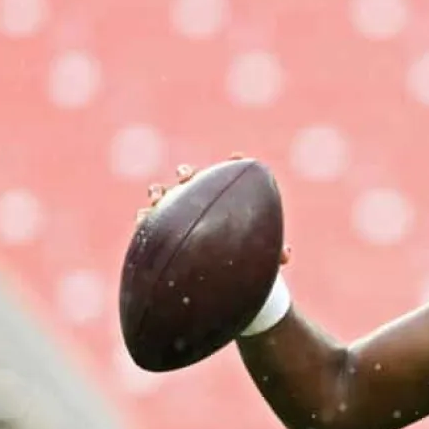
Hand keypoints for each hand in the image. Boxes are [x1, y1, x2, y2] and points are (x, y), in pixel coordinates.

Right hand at [136, 154, 291, 264]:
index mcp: (224, 198)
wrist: (219, 270)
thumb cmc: (244, 254)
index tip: (237, 158)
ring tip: (157, 196)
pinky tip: (142, 218)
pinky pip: (149, 221)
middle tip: (186, 176)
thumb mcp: (259, 253)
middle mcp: (199, 199)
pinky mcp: (160, 229)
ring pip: (165, 195)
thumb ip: (272, 251)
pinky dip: (145, 217)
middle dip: (187, 174)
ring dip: (160, 192)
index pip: (229, 174)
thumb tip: (286, 255)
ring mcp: (177, 211)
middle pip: (191, 179)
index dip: (234, 163)